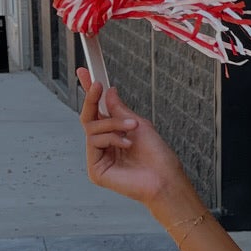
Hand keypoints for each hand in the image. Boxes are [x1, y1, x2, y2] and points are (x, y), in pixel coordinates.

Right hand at [76, 68, 188, 209]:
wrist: (165, 177)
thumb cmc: (157, 156)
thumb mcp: (138, 124)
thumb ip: (119, 109)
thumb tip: (109, 90)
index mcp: (114, 135)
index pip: (97, 111)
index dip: (90, 93)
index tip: (85, 73)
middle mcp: (104, 145)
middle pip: (88, 117)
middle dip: (91, 99)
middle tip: (96, 85)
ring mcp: (98, 158)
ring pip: (92, 128)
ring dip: (113, 124)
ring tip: (132, 128)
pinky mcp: (95, 169)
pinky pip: (94, 142)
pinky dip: (111, 139)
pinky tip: (126, 145)